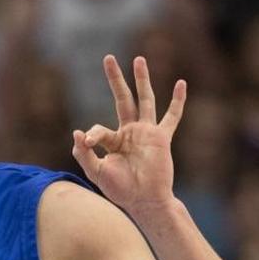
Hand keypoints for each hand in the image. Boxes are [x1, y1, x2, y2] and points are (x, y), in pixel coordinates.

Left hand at [71, 55, 186, 214]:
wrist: (145, 201)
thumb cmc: (121, 190)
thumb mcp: (96, 172)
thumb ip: (84, 154)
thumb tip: (77, 133)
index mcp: (114, 141)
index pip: (100, 129)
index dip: (93, 135)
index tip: (88, 143)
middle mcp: (130, 132)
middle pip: (123, 99)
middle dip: (116, 79)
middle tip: (108, 58)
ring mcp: (147, 133)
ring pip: (145, 100)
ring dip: (142, 79)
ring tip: (138, 59)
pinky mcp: (162, 138)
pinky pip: (172, 116)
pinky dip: (177, 101)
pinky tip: (181, 83)